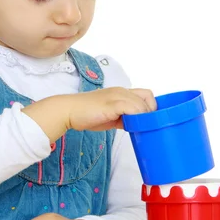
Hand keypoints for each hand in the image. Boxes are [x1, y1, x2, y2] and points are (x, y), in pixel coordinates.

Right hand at [23, 87, 155, 142]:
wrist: (68, 111)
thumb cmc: (86, 114)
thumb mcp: (109, 116)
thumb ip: (122, 118)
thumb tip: (134, 125)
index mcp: (120, 92)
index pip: (145, 94)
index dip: (150, 107)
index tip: (148, 120)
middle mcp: (121, 91)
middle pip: (148, 96)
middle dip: (151, 112)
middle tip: (146, 125)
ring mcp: (117, 96)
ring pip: (142, 103)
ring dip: (145, 117)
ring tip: (140, 129)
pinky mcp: (113, 104)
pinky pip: (133, 108)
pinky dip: (137, 117)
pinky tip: (132, 127)